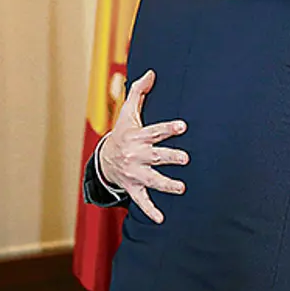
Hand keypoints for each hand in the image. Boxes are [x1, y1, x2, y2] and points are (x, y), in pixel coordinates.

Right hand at [99, 70, 188, 222]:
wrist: (104, 159)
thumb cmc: (123, 133)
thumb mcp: (127, 113)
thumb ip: (138, 92)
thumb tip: (152, 72)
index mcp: (137, 137)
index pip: (154, 131)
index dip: (168, 128)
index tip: (182, 126)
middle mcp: (136, 156)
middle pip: (155, 156)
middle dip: (170, 157)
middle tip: (185, 158)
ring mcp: (134, 173)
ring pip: (152, 180)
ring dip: (166, 185)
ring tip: (182, 188)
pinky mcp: (133, 187)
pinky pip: (141, 200)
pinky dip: (150, 211)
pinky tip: (162, 219)